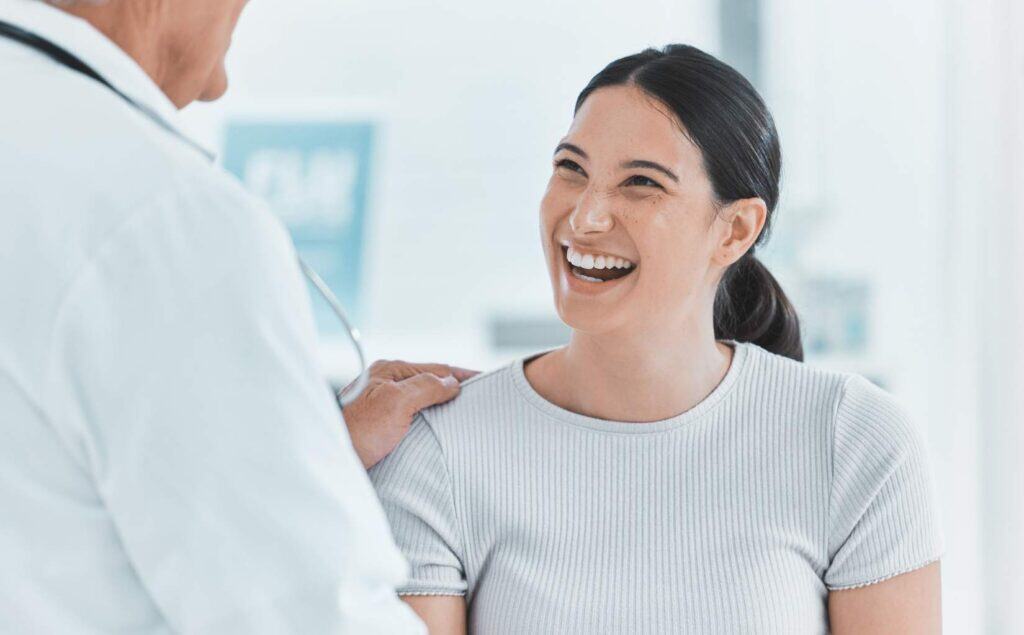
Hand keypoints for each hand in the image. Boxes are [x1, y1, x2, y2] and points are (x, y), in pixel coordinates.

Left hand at [341, 360, 477, 468]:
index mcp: (390, 371)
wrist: (328, 461)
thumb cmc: (355, 432)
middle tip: (482, 401)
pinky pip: (413, 418)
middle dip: (455, 390)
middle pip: (431, 383)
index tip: (488, 381)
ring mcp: (382, 405)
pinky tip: (438, 433)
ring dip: (443, 408)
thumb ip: (426, 387)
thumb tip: (451, 381)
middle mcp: (386, 384)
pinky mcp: (380, 426)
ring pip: (423, 401)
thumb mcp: (395, 403)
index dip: (464, 375)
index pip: (438, 368)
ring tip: (465, 417)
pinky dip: (430, 422)